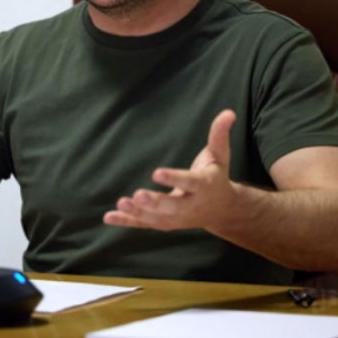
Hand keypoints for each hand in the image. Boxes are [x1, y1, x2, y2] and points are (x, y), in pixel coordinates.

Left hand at [103, 109, 239, 231]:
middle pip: (173, 206)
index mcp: (204, 186)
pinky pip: (144, 224)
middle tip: (138, 195)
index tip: (156, 172)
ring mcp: (177, 218)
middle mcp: (191, 206)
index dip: (174, 178)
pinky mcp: (165, 223)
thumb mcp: (221, 155)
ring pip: (157, 218)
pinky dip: (127, 222)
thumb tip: (228, 112)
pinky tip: (109, 216)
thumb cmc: (216, 176)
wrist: (222, 210)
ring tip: (122, 203)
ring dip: (139, 213)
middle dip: (155, 202)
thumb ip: (220, 135)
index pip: (189, 182)